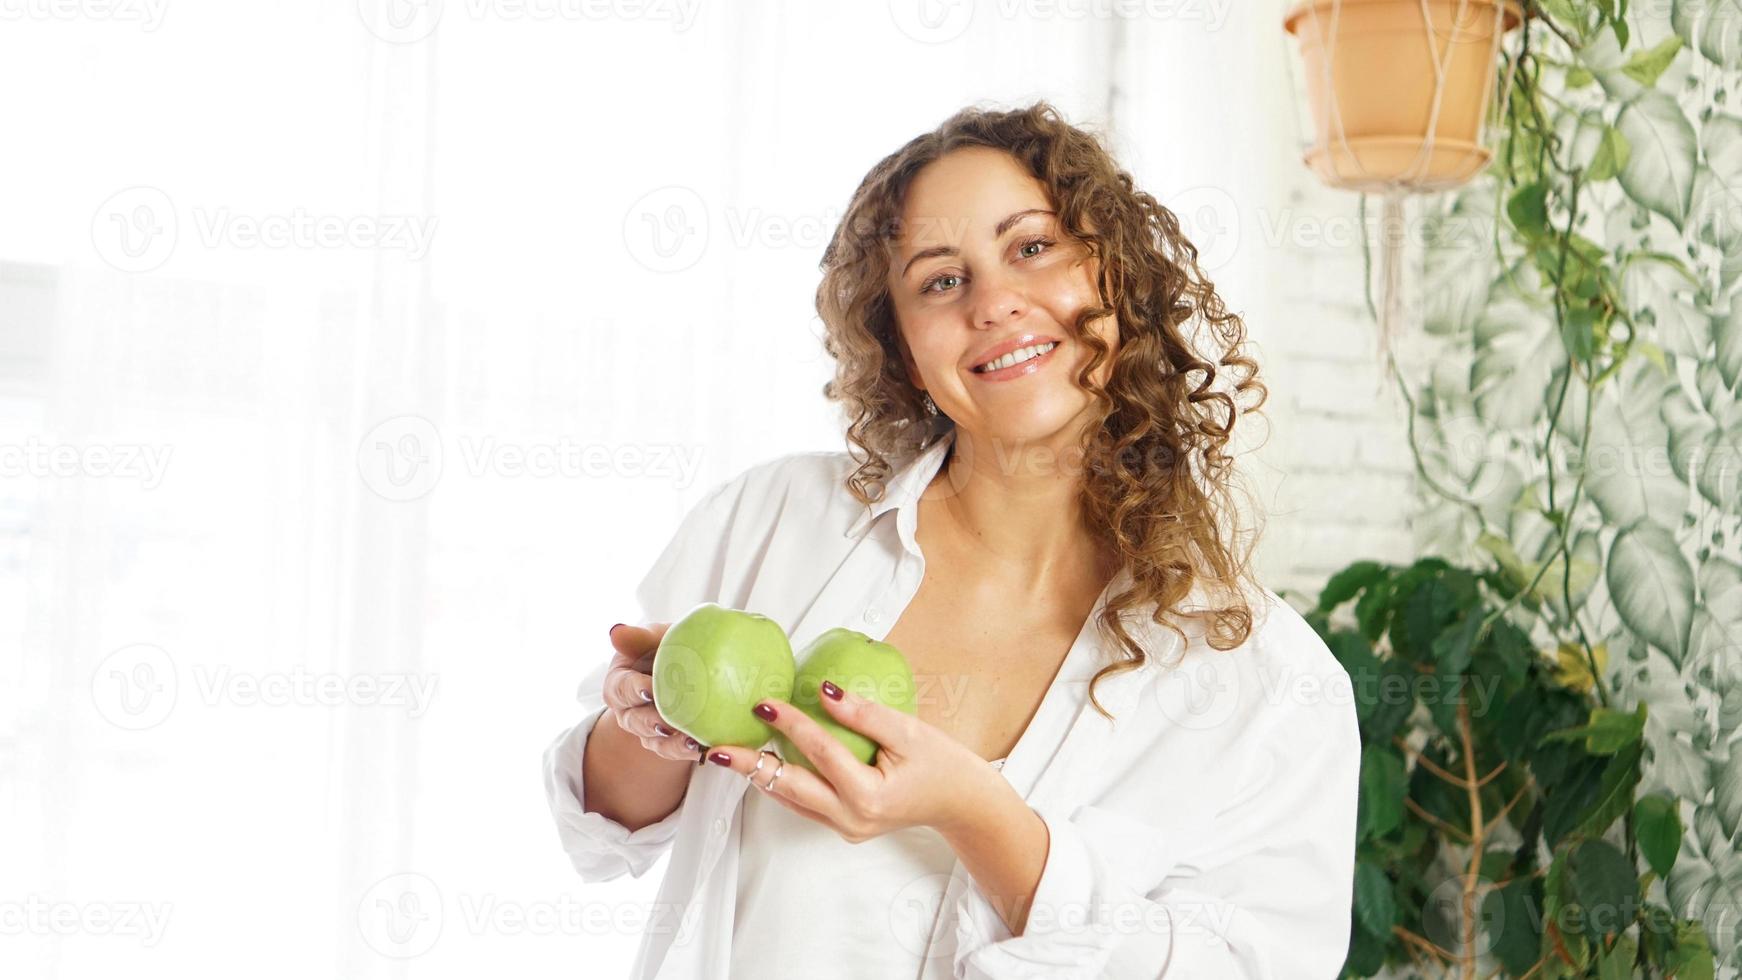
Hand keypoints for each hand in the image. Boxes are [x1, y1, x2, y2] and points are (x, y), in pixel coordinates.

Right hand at [602, 623, 705, 762]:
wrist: (693, 665)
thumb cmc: (672, 646)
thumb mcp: (658, 637)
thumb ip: (640, 637)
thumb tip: (615, 631)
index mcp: (620, 681)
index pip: (621, 688)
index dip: (634, 690)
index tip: (651, 690)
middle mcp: (628, 709)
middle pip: (634, 720)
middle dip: (652, 722)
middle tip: (670, 723)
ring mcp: (646, 729)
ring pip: (653, 741)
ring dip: (672, 742)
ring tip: (692, 741)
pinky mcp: (667, 743)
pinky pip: (674, 752)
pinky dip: (687, 750)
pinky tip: (704, 747)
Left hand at [705, 680, 1007, 841]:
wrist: (960, 804)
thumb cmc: (940, 763)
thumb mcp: (909, 731)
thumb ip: (864, 713)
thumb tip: (822, 690)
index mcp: (867, 795)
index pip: (819, 751)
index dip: (789, 723)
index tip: (762, 702)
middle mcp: (850, 818)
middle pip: (788, 787)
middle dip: (751, 766)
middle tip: (716, 748)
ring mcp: (845, 827)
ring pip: (790, 800)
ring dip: (760, 776)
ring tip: (727, 754)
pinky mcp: (843, 826)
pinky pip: (803, 804)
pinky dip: (782, 783)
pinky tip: (763, 762)